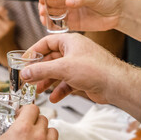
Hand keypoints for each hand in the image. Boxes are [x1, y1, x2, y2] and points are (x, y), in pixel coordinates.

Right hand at [0, 105, 65, 139]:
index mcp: (22, 130)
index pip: (32, 108)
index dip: (24, 110)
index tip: (20, 115)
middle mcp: (38, 137)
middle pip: (42, 118)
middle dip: (33, 121)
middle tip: (25, 128)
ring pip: (53, 131)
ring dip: (45, 133)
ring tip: (35, 139)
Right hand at [20, 33, 140, 120]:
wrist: (117, 85)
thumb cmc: (95, 69)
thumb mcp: (62, 68)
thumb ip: (40, 70)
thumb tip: (24, 72)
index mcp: (70, 41)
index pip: (46, 43)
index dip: (33, 52)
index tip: (24, 61)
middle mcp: (74, 51)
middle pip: (50, 59)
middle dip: (39, 70)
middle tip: (28, 78)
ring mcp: (79, 65)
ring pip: (57, 72)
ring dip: (47, 81)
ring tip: (38, 90)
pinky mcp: (83, 77)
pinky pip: (67, 82)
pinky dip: (59, 90)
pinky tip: (54, 98)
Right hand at [39, 0, 122, 30]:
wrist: (118, 13)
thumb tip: (67, 3)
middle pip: (51, 1)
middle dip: (44, 6)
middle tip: (42, 11)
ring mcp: (69, 10)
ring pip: (53, 12)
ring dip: (46, 15)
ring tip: (44, 19)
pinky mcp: (72, 21)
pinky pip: (59, 23)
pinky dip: (53, 25)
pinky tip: (48, 26)